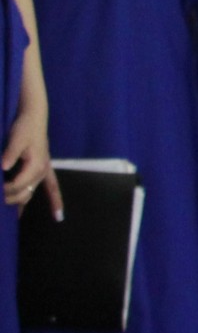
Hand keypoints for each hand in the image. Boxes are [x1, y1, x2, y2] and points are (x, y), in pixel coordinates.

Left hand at [3, 104, 58, 218]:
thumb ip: (10, 154)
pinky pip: (52, 189)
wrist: (34, 118)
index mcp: (36, 165)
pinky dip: (54, 201)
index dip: (5, 191)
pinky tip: (57, 215)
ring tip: (8, 215)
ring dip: (20, 204)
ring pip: (31, 194)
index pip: (18, 185)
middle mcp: (42, 172)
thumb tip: (3, 167)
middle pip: (24, 193)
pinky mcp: (43, 170)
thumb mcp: (16, 139)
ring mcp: (44, 172)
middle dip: (8, 199)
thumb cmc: (25, 128)